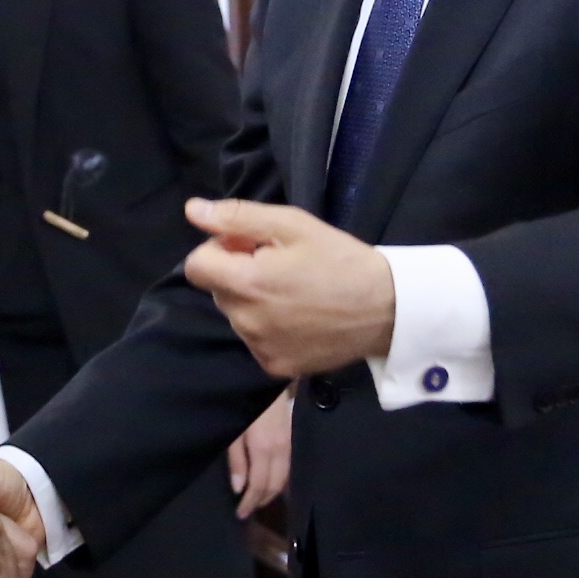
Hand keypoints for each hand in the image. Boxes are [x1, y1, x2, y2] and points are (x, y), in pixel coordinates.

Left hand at [182, 198, 395, 380]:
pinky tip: (298, 318)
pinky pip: (255, 341)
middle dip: (237, 274)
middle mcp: (246, 321)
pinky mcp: (275, 367)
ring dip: (252, 302)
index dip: (218, 249)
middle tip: (279, 266)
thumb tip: (192, 210)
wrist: (386, 308)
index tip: (249, 246)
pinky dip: (268, 328)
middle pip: (217, 290)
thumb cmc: (340, 259)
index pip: (195, 265)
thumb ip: (237, 217)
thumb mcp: (293, 225)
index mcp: (246, 283)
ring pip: (236, 316)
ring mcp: (260, 348)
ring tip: (293, 293)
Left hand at [227, 391, 292, 517]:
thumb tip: (240, 488)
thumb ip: (237, 460)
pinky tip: (271, 481)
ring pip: (284, 477)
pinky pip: (288, 466)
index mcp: (264, 449)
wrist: (264, 375)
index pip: (259, 485)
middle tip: (247, 511)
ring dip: (272, 492)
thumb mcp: (233, 430)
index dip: (250, 503)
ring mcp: (289, 443)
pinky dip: (280, 479)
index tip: (239, 513)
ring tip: (258, 500)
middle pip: (274, 485)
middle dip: (261, 501)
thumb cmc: (243, 401)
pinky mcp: (291, 436)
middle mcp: (281, 450)